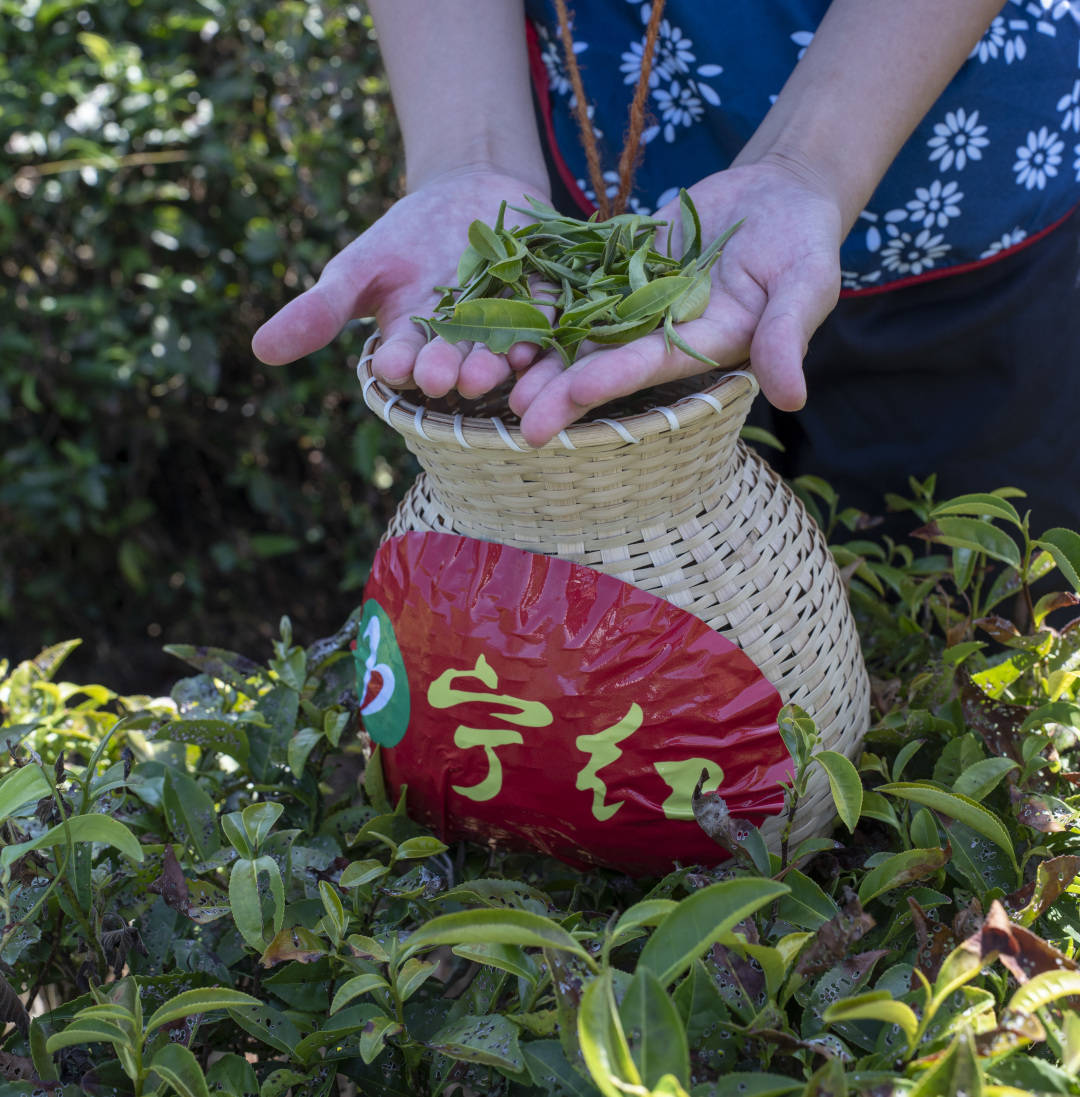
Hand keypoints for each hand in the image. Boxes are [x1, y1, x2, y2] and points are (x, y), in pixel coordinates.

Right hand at [251, 167, 551, 398]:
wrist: (469, 192)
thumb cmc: (405, 238)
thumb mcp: (357, 269)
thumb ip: (319, 311)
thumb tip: (260, 350)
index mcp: (415, 347)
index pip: (403, 359)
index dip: (400, 362)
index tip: (393, 363)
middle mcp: (461, 350)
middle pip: (456, 363)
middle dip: (450, 368)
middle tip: (445, 377)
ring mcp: (507, 332)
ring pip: (503, 351)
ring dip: (497, 362)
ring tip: (489, 368)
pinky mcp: (547, 309)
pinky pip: (545, 320)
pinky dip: (542, 326)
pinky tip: (538, 333)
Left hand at [507, 157, 843, 446]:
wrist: (776, 193)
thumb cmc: (803, 242)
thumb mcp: (807, 283)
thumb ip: (790, 335)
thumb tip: (793, 398)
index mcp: (706, 347)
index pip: (653, 366)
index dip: (614, 379)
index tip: (574, 393)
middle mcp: (664, 335)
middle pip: (606, 364)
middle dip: (562, 392)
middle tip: (517, 420)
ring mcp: (637, 304)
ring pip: (580, 333)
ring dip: (540, 357)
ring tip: (492, 379)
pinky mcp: (618, 270)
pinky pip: (576, 285)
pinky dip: (540, 301)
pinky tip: (495, 315)